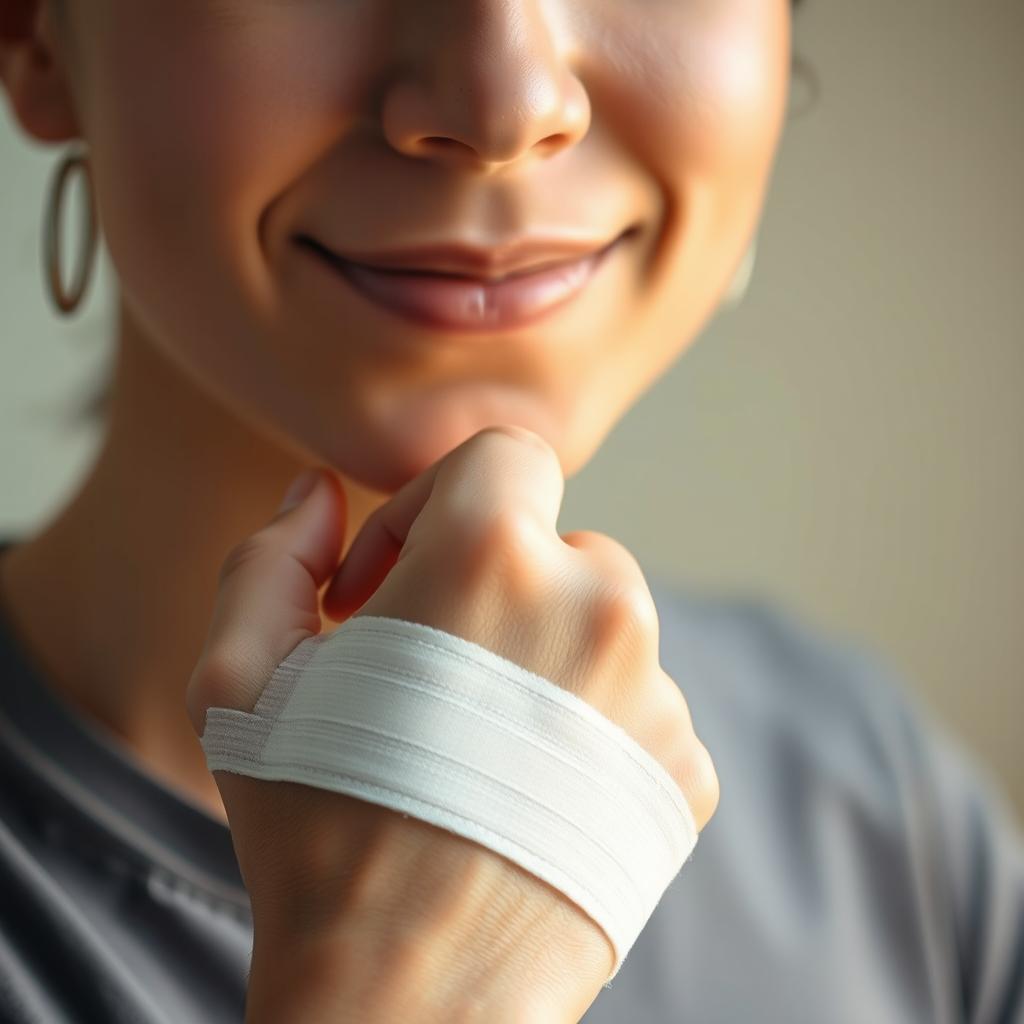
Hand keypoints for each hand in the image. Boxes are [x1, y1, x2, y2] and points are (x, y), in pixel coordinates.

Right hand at [186, 425, 719, 1021]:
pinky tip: (529, 788)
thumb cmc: (313, 831)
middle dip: (491, 583)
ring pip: (604, 621)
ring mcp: (658, 691)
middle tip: (429, 667)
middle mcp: (600, 606)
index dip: (440, 501)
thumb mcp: (241, 680)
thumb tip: (318, 496)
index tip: (399, 580)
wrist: (406, 1001)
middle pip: (558, 540)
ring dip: (543, 653)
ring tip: (477, 738)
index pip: (507, 453)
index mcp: (494, 557)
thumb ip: (271, 557)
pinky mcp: (686, 768)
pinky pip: (641, 703)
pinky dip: (591, 726)